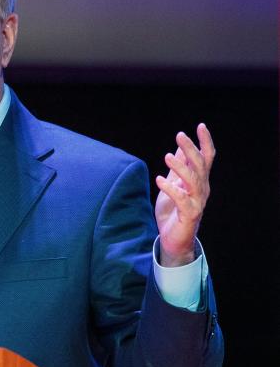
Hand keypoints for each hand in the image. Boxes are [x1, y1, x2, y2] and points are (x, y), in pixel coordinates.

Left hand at [155, 123, 213, 266]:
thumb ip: (178, 169)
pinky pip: (181, 199)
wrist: (173, 240)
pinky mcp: (189, 215)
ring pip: (193, 181)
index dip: (205, 142)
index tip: (200, 126)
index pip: (207, 158)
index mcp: (199, 181)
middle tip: (180, 135)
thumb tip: (178, 149)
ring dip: (180, 167)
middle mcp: (202, 190)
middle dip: (191, 149)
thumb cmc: (173, 212)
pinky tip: (159, 180)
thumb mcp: (173, 185)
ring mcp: (197, 202)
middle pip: (201, 165)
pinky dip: (170, 189)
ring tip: (167, 156)